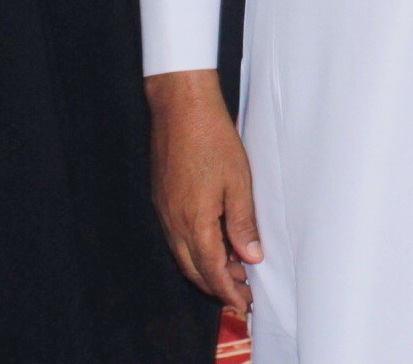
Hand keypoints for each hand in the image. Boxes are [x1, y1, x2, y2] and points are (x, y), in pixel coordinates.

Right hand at [145, 70, 258, 311]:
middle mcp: (174, 222)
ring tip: (233, 270)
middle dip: (217, 286)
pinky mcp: (162, 198)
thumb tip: (251, 257)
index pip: (211, 270)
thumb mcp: (238, 182)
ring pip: (183, 254)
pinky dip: (195, 249)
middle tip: (242, 293)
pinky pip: (177, 236)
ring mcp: (164, 210)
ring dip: (206, 268)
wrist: (180, 108)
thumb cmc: (211, 139)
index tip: (243, 304)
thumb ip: (242, 223)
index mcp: (194, 222)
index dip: (228, 291)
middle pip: (194, 269)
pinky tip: (213, 242)